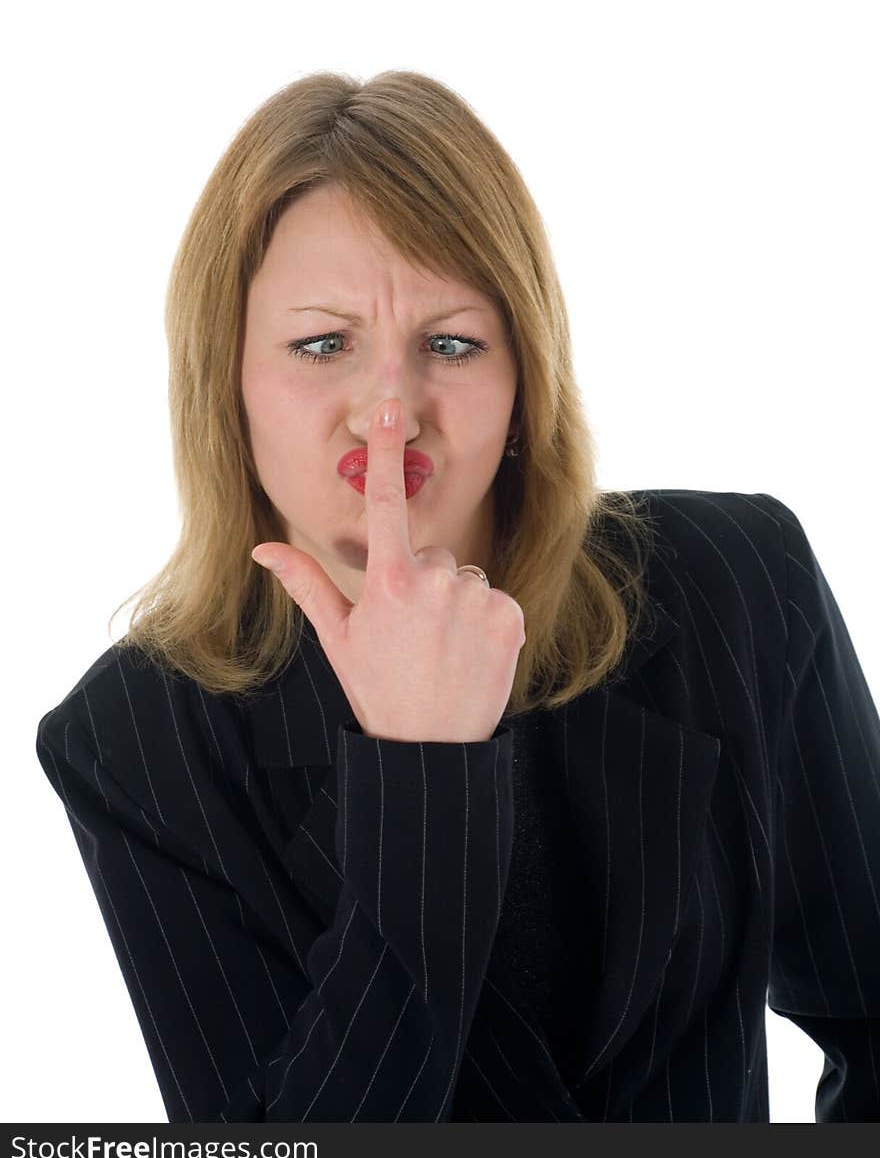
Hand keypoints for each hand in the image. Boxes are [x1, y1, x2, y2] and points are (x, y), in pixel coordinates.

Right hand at [251, 398, 525, 742]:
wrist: (433, 749)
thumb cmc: (378, 689)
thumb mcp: (336, 637)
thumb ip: (305, 583)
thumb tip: (261, 549)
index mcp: (387, 581)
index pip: (383, 502)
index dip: (385, 450)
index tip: (392, 407)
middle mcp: (434, 580)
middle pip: (429, 553)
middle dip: (421, 582)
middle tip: (412, 634)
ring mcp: (476, 596)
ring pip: (462, 576)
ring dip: (454, 603)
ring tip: (441, 647)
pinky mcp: (511, 615)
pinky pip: (493, 597)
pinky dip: (484, 619)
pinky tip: (468, 653)